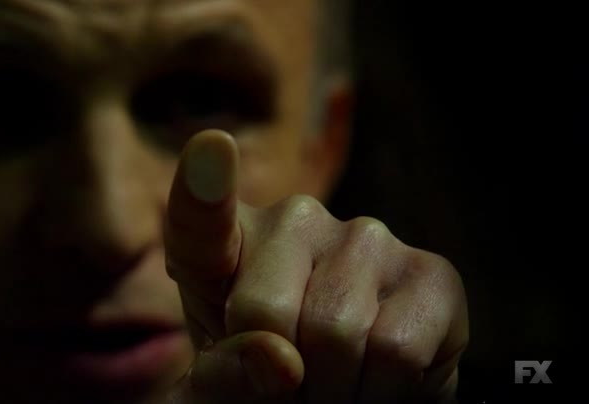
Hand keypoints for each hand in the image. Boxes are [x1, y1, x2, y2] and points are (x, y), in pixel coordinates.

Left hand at [162, 130, 468, 402]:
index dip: (205, 185)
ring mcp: (367, 238)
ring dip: (332, 390)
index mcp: (228, 243)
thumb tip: (280, 363)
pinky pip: (396, 350)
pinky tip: (377, 382)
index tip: (210, 147)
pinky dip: (382, 393)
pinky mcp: (432, 272)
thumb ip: (224, 377)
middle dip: (280, 379)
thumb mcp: (224, 384)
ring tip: (333, 385)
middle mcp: (296, 221)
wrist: (342, 393)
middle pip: (268, 312)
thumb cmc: (267, 377)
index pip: (204, 216)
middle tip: (293, 387)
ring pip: (336, 334)